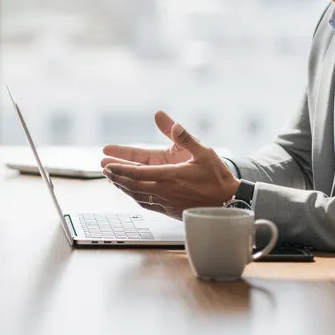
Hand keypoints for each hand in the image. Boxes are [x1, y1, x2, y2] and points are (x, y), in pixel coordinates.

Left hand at [100, 110, 239, 218]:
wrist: (230, 202)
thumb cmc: (217, 177)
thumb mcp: (204, 152)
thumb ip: (185, 137)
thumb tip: (173, 123)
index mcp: (170, 176)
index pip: (137, 172)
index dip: (120, 169)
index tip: (107, 165)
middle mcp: (165, 191)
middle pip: (133, 185)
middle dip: (116, 177)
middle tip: (104, 170)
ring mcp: (166, 203)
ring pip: (138, 195)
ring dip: (123, 187)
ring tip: (112, 179)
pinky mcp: (170, 211)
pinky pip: (147, 204)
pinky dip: (135, 197)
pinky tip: (131, 192)